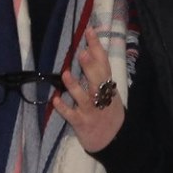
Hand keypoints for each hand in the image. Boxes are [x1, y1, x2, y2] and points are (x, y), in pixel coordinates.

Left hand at [52, 29, 125, 153]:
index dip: (97, 48)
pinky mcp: (82, 124)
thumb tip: (89, 50)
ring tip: (66, 74)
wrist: (116, 141)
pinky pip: (72, 116)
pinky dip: (64, 108)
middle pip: (97, 80)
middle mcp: (102, 97)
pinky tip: (56, 100)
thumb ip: (100, 74)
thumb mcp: (110, 92)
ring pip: (84, 97)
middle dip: (90, 66)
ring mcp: (92, 111)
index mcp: (109, 87)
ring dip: (75, 86)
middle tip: (82, 52)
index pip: (104, 64)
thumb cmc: (109, 112)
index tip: (90, 31)